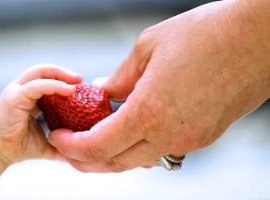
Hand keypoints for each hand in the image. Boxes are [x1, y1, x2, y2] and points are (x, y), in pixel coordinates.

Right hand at [0, 64, 81, 164]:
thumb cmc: (18, 147)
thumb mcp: (46, 142)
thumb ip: (61, 143)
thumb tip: (76, 152)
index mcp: (28, 97)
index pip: (47, 79)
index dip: (63, 79)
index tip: (80, 85)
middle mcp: (21, 90)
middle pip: (44, 71)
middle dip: (63, 72)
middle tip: (80, 79)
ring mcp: (16, 91)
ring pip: (39, 72)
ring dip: (60, 74)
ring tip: (77, 80)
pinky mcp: (14, 97)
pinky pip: (37, 86)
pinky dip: (55, 85)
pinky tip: (69, 90)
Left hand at [49, 1, 269, 171]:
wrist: (256, 40)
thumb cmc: (207, 36)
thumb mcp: (149, 48)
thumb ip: (122, 77)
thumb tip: (104, 92)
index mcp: (150, 112)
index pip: (98, 145)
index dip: (72, 146)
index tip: (58, 137)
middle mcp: (170, 135)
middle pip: (115, 162)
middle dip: (86, 159)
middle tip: (69, 148)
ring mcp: (189, 140)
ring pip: (138, 160)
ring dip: (112, 154)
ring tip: (96, 140)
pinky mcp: (203, 137)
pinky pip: (161, 150)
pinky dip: (139, 146)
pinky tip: (131, 131)